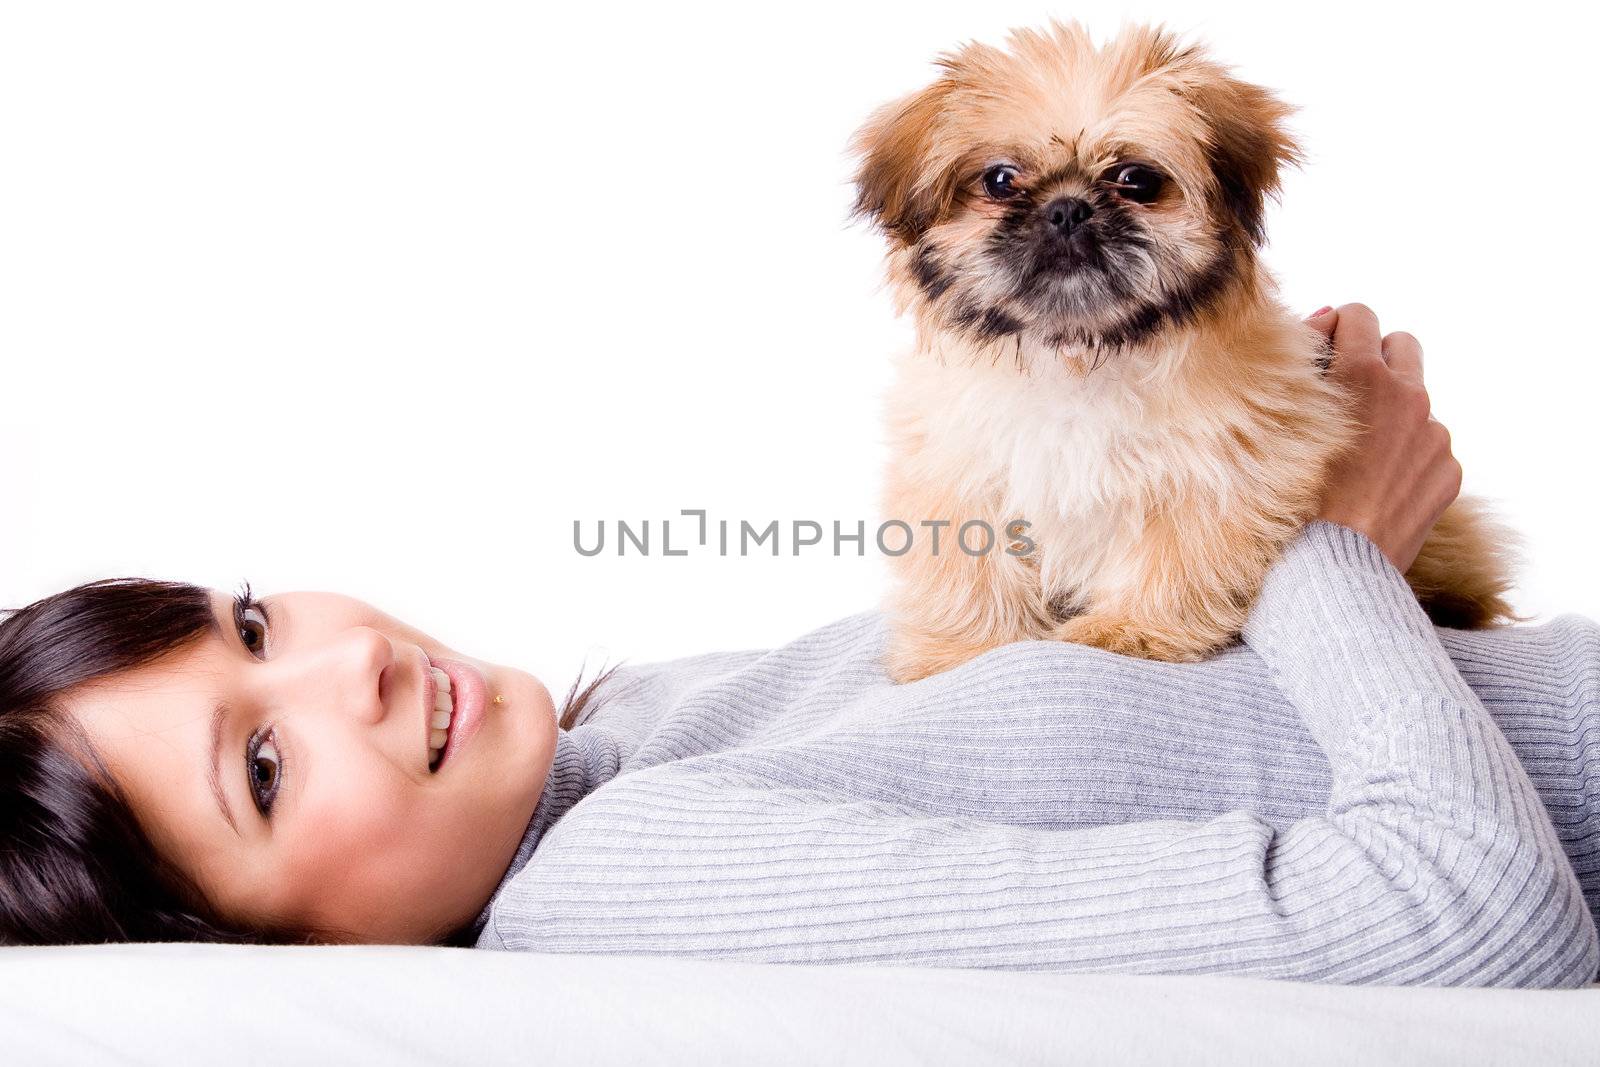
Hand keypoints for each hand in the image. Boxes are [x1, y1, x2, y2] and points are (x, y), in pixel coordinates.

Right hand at [1306, 303, 1460, 573]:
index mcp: (1364, 376)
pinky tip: (1376, 486)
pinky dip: (1406, 456)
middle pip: (1402, 345)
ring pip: (1416, 401)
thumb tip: (1326, 318)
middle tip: (1348, 391)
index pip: (1359, 316)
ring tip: (1356, 454)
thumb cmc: (1293, 491)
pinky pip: (1429, 447)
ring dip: (1391, 412)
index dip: (1337, 328)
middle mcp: (1408, 396)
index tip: (1324, 351)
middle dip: (1377, 358)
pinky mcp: (1448, 470)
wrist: (1333, 565)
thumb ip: (1306, 359)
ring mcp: (1434, 434)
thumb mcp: (1286, 417)